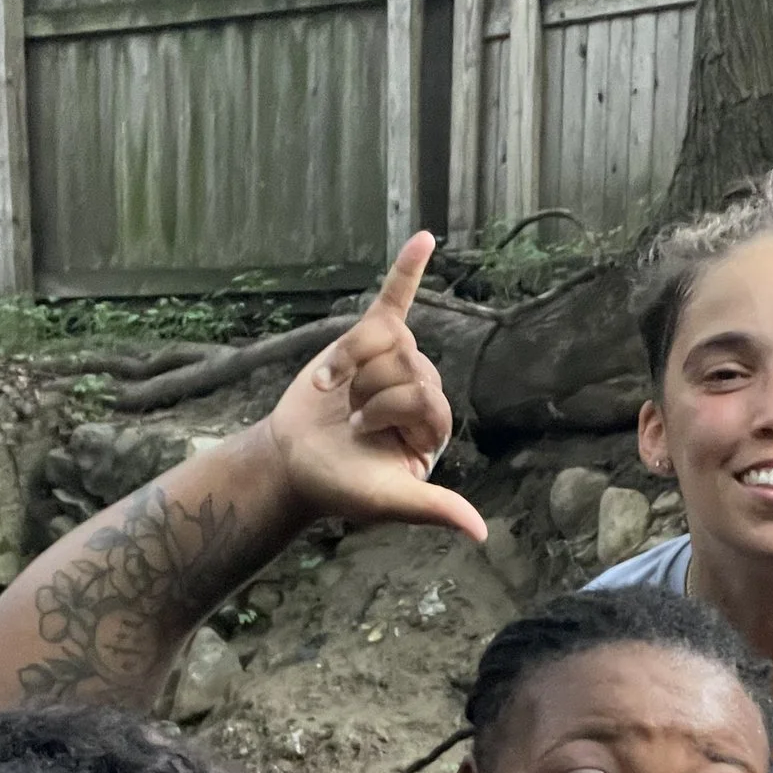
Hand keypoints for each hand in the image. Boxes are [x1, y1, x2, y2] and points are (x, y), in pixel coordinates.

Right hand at [262, 231, 486, 541]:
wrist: (292, 463)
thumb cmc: (339, 486)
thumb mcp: (387, 500)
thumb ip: (433, 508)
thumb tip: (480, 533)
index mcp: (434, 424)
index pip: (426, 394)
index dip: (387, 409)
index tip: (360, 435)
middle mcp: (422, 388)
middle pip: (407, 363)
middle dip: (366, 391)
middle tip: (347, 420)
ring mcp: (396, 360)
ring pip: (383, 338)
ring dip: (349, 363)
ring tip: (336, 394)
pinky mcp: (369, 339)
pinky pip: (394, 299)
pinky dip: (407, 268)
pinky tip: (425, 238)